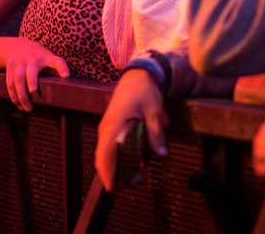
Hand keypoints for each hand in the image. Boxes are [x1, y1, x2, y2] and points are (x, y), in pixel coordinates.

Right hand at [4, 38, 68, 111]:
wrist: (16, 45)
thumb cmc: (37, 56)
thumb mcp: (47, 58)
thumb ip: (54, 70)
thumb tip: (64, 86)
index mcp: (46, 57)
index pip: (56, 61)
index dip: (62, 68)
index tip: (66, 76)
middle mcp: (33, 59)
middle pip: (31, 70)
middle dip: (31, 80)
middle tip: (33, 91)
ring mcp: (20, 62)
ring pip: (18, 79)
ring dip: (21, 95)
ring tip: (27, 108)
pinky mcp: (10, 66)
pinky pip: (10, 82)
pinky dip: (13, 95)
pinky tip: (18, 104)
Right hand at [95, 68, 168, 190]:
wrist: (138, 75)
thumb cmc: (144, 91)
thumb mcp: (154, 112)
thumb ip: (156, 134)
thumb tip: (162, 155)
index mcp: (114, 124)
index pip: (104, 154)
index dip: (107, 173)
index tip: (113, 188)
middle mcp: (106, 128)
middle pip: (102, 158)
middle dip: (114, 175)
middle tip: (135, 182)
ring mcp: (107, 127)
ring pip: (105, 154)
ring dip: (116, 167)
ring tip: (137, 175)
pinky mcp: (111, 127)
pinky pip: (109, 148)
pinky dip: (117, 159)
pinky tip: (133, 161)